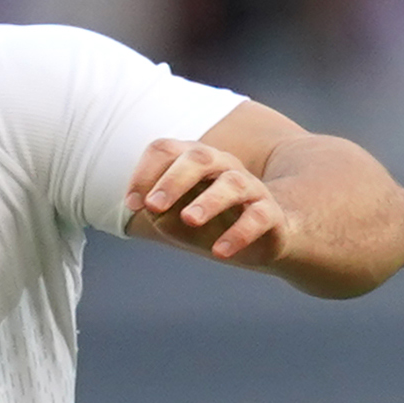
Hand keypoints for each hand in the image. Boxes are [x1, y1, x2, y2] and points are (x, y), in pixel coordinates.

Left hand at [125, 137, 294, 266]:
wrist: (259, 240)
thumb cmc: (208, 223)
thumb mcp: (174, 219)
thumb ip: (159, 212)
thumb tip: (152, 209)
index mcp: (194, 159)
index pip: (166, 150)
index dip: (144, 174)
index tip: (132, 205)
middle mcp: (223, 165)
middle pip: (199, 159)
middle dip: (173, 181)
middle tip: (153, 206)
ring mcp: (250, 187)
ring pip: (232, 184)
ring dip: (208, 201)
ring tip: (189, 220)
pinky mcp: (270, 213)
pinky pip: (258, 218)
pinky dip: (238, 234)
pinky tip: (219, 252)